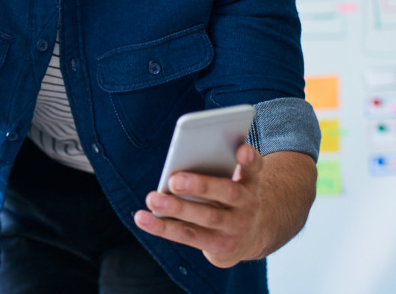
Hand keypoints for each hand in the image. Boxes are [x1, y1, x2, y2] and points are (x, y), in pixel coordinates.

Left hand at [134, 143, 265, 267]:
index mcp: (249, 183)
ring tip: (152, 199)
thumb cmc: (228, 199)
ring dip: (176, 208)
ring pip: (205, 217)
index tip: (241, 148)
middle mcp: (248, 205)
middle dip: (201, 185)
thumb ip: (214, 168)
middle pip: (228, 192)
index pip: (254, 168)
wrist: (249, 237)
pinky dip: (162, 227)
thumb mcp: (230, 182)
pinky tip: (142, 218)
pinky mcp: (220, 247)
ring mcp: (235, 228)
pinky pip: (188, 235)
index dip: (249, 159)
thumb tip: (180, 159)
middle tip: (173, 180)